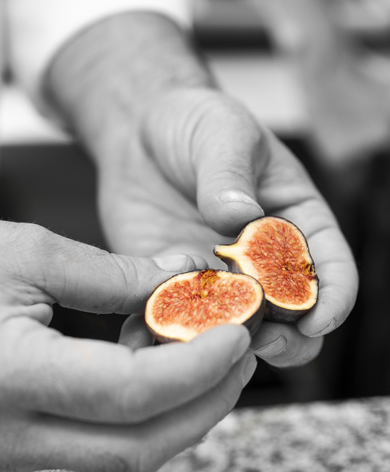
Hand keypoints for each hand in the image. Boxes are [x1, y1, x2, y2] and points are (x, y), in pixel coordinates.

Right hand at [0, 214, 254, 471]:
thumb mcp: (26, 250)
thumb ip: (114, 276)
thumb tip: (180, 285)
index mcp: (4, 376)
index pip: (132, 394)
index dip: (199, 366)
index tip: (236, 333)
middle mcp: (3, 435)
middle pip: (138, 449)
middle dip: (205, 405)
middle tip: (239, 355)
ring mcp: (1, 454)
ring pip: (120, 461)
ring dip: (176, 420)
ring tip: (209, 366)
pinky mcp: (3, 453)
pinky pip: (90, 452)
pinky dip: (136, 423)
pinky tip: (158, 382)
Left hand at [45, 13, 357, 369]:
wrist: (138, 135)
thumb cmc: (196, 124)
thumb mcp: (221, 134)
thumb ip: (230, 175)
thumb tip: (239, 217)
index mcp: (296, 222)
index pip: (330, 268)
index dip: (333, 299)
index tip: (318, 321)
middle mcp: (264, 262)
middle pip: (292, 319)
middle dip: (285, 340)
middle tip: (259, 342)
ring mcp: (220, 282)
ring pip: (238, 334)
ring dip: (227, 346)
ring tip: (207, 343)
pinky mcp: (175, 291)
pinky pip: (180, 327)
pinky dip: (173, 339)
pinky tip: (156, 336)